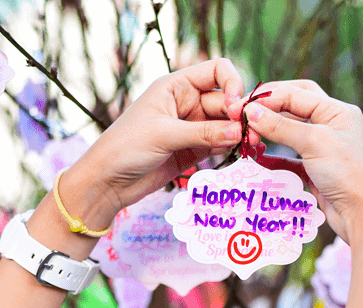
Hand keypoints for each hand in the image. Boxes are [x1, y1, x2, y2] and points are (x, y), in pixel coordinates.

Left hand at [67, 58, 244, 219]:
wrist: (108, 181)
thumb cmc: (126, 147)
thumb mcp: (164, 134)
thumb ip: (202, 133)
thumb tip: (238, 131)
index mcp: (175, 86)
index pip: (216, 71)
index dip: (232, 84)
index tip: (236, 107)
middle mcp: (186, 104)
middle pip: (224, 102)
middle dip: (240, 115)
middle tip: (252, 134)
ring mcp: (190, 128)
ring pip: (225, 125)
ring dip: (240, 133)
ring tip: (253, 145)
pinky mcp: (192, 151)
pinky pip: (218, 144)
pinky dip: (232, 147)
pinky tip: (246, 152)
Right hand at [227, 80, 362, 244]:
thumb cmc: (348, 172)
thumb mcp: (314, 142)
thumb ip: (281, 126)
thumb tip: (251, 112)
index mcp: (336, 111)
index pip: (296, 94)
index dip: (266, 99)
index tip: (240, 109)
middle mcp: (331, 126)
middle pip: (294, 107)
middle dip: (269, 109)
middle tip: (243, 116)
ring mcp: (324, 149)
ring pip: (290, 134)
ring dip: (269, 134)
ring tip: (248, 139)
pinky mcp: (316, 172)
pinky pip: (289, 160)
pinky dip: (273, 159)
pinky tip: (258, 161)